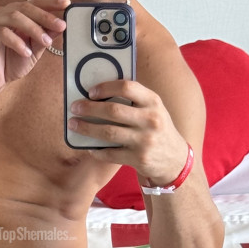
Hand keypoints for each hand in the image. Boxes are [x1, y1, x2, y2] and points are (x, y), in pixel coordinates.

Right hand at [0, 0, 68, 97]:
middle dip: (44, 16)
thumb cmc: (8, 65)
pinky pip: (1, 33)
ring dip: (33, 28)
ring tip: (45, 42)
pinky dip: (16, 41)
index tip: (66, 4)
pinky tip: (25, 52)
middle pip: (23, 7)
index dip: (49, 3)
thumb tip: (60, 26)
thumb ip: (43, 38)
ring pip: (13, 16)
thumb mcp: (33, 51)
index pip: (32, 4)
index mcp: (11, 14)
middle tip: (60, 25)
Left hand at [67, 79, 190, 183]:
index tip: (90, 92)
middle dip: (89, 108)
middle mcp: (150, 120)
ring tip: (74, 125)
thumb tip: (97, 93)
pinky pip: (110, 153)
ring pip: (108, 133)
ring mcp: (145, 141)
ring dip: (86, 128)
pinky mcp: (138, 159)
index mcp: (153, 102)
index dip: (105, 88)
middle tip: (75, 107)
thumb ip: (134, 100)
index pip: (127, 87)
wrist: (174, 159)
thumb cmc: (157, 129)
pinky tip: (88, 145)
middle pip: (113, 111)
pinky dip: (96, 150)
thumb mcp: (153, 109)